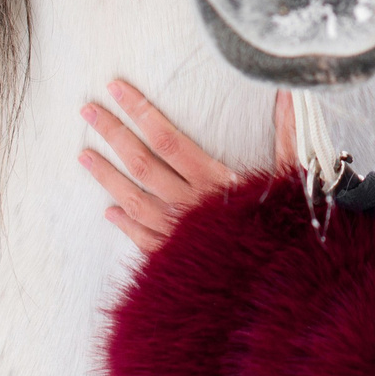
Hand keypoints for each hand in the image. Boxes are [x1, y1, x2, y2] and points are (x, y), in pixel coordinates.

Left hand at [79, 80, 295, 254]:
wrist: (277, 287)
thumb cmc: (287, 227)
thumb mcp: (291, 176)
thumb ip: (289, 131)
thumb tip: (289, 90)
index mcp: (213, 181)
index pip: (166, 139)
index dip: (139, 112)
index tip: (115, 88)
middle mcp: (189, 204)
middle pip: (141, 163)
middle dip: (112, 134)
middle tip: (87, 111)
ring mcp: (176, 234)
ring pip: (132, 199)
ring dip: (105, 177)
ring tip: (83, 156)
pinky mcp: (174, 260)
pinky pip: (141, 239)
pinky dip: (124, 223)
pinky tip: (110, 212)